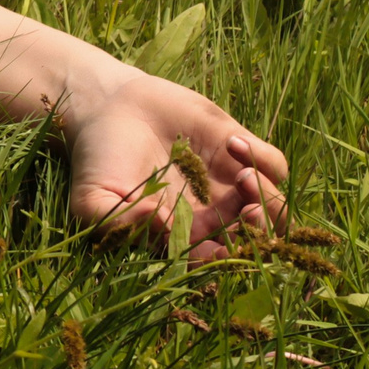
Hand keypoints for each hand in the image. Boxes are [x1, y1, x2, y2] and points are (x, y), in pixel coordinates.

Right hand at [61, 63, 286, 260]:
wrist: (108, 106)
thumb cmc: (98, 158)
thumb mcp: (92, 198)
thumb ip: (118, 223)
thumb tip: (161, 225)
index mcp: (184, 237)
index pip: (221, 262)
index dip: (230, 259)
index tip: (223, 245)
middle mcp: (216, 216)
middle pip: (261, 240)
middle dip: (264, 231)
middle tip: (249, 212)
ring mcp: (232, 184)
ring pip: (277, 208)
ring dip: (270, 197)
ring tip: (243, 174)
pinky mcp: (242, 151)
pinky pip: (274, 165)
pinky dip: (262, 157)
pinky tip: (230, 142)